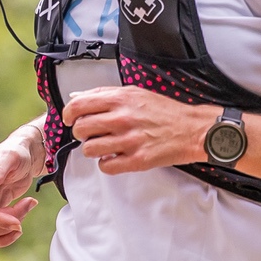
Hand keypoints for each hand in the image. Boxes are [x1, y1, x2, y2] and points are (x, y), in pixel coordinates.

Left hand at [63, 86, 216, 173]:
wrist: (192, 129)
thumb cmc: (165, 112)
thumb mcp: (135, 93)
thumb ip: (106, 94)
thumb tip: (78, 97)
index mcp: (120, 100)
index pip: (79, 105)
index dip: (68, 114)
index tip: (69, 119)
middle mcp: (122, 119)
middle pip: (81, 129)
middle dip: (80, 133)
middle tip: (90, 134)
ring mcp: (129, 141)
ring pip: (90, 150)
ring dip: (93, 149)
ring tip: (104, 146)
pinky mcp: (137, 160)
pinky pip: (106, 167)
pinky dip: (107, 164)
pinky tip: (115, 157)